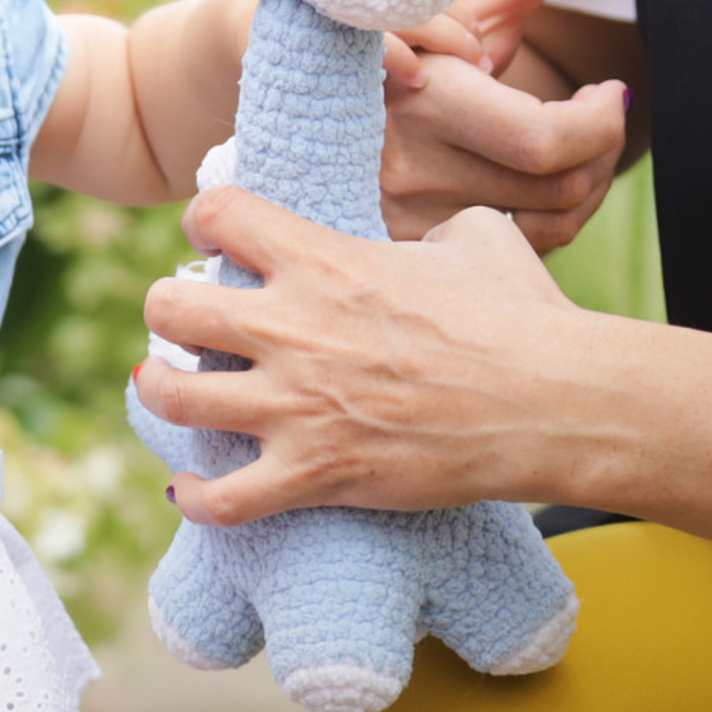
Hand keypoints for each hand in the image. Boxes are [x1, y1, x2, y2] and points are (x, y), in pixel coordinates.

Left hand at [136, 185, 587, 524]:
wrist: (550, 401)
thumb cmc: (521, 314)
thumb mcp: (475, 238)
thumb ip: (427, 231)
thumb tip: (425, 243)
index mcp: (323, 258)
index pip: (218, 213)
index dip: (204, 221)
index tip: (212, 238)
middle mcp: (293, 327)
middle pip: (170, 306)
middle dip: (167, 309)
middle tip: (187, 321)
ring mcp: (298, 405)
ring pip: (174, 397)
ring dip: (161, 391)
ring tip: (170, 388)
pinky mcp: (315, 475)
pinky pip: (222, 499)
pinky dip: (195, 498)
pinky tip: (189, 489)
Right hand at [378, 0, 631, 244]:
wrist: (268, 79)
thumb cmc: (377, 28)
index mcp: (420, 97)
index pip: (543, 139)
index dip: (598, 120)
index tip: (609, 89)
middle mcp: (404, 165)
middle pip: (551, 187)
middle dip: (601, 149)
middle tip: (602, 113)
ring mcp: (396, 213)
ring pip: (537, 227)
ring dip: (580, 185)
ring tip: (574, 142)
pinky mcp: (396, 243)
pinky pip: (503, 251)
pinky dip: (541, 221)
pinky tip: (537, 182)